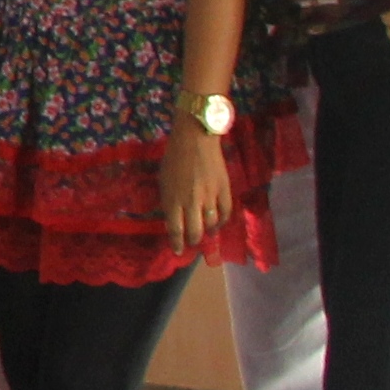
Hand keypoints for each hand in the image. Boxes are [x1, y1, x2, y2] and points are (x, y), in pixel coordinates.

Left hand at [160, 124, 236, 251]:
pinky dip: (222, 221)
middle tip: (192, 243)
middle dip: (193, 241)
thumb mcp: (164, 181)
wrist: (195, 138)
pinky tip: (218, 223)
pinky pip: (225, 212)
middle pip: (194, 231)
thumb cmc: (174, 158)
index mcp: (172, 199)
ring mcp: (209, 196)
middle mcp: (191, 201)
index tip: (178, 251)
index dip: (177, 243)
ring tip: (206, 234)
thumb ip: (169, 201)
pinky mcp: (224, 189)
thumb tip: (174, 220)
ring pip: (211, 224)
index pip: (175, 229)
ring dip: (208, 232)